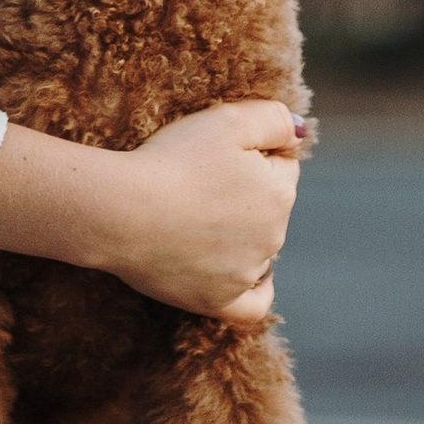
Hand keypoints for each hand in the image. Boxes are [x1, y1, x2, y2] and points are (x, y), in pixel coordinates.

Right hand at [0, 95, 303, 322]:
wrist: (122, 211)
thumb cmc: (172, 160)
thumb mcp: (228, 120)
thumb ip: (275, 119)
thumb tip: (300, 131)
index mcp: (279, 193)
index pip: (281, 164)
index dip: (251, 150)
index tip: (217, 149)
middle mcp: (272, 238)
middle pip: (270, 206)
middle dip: (247, 191)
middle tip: (201, 177)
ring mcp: (245, 274)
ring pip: (259, 248)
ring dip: (242, 232)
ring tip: (199, 214)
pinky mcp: (218, 301)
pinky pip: (252, 305)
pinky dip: (255, 290)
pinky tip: (248, 277)